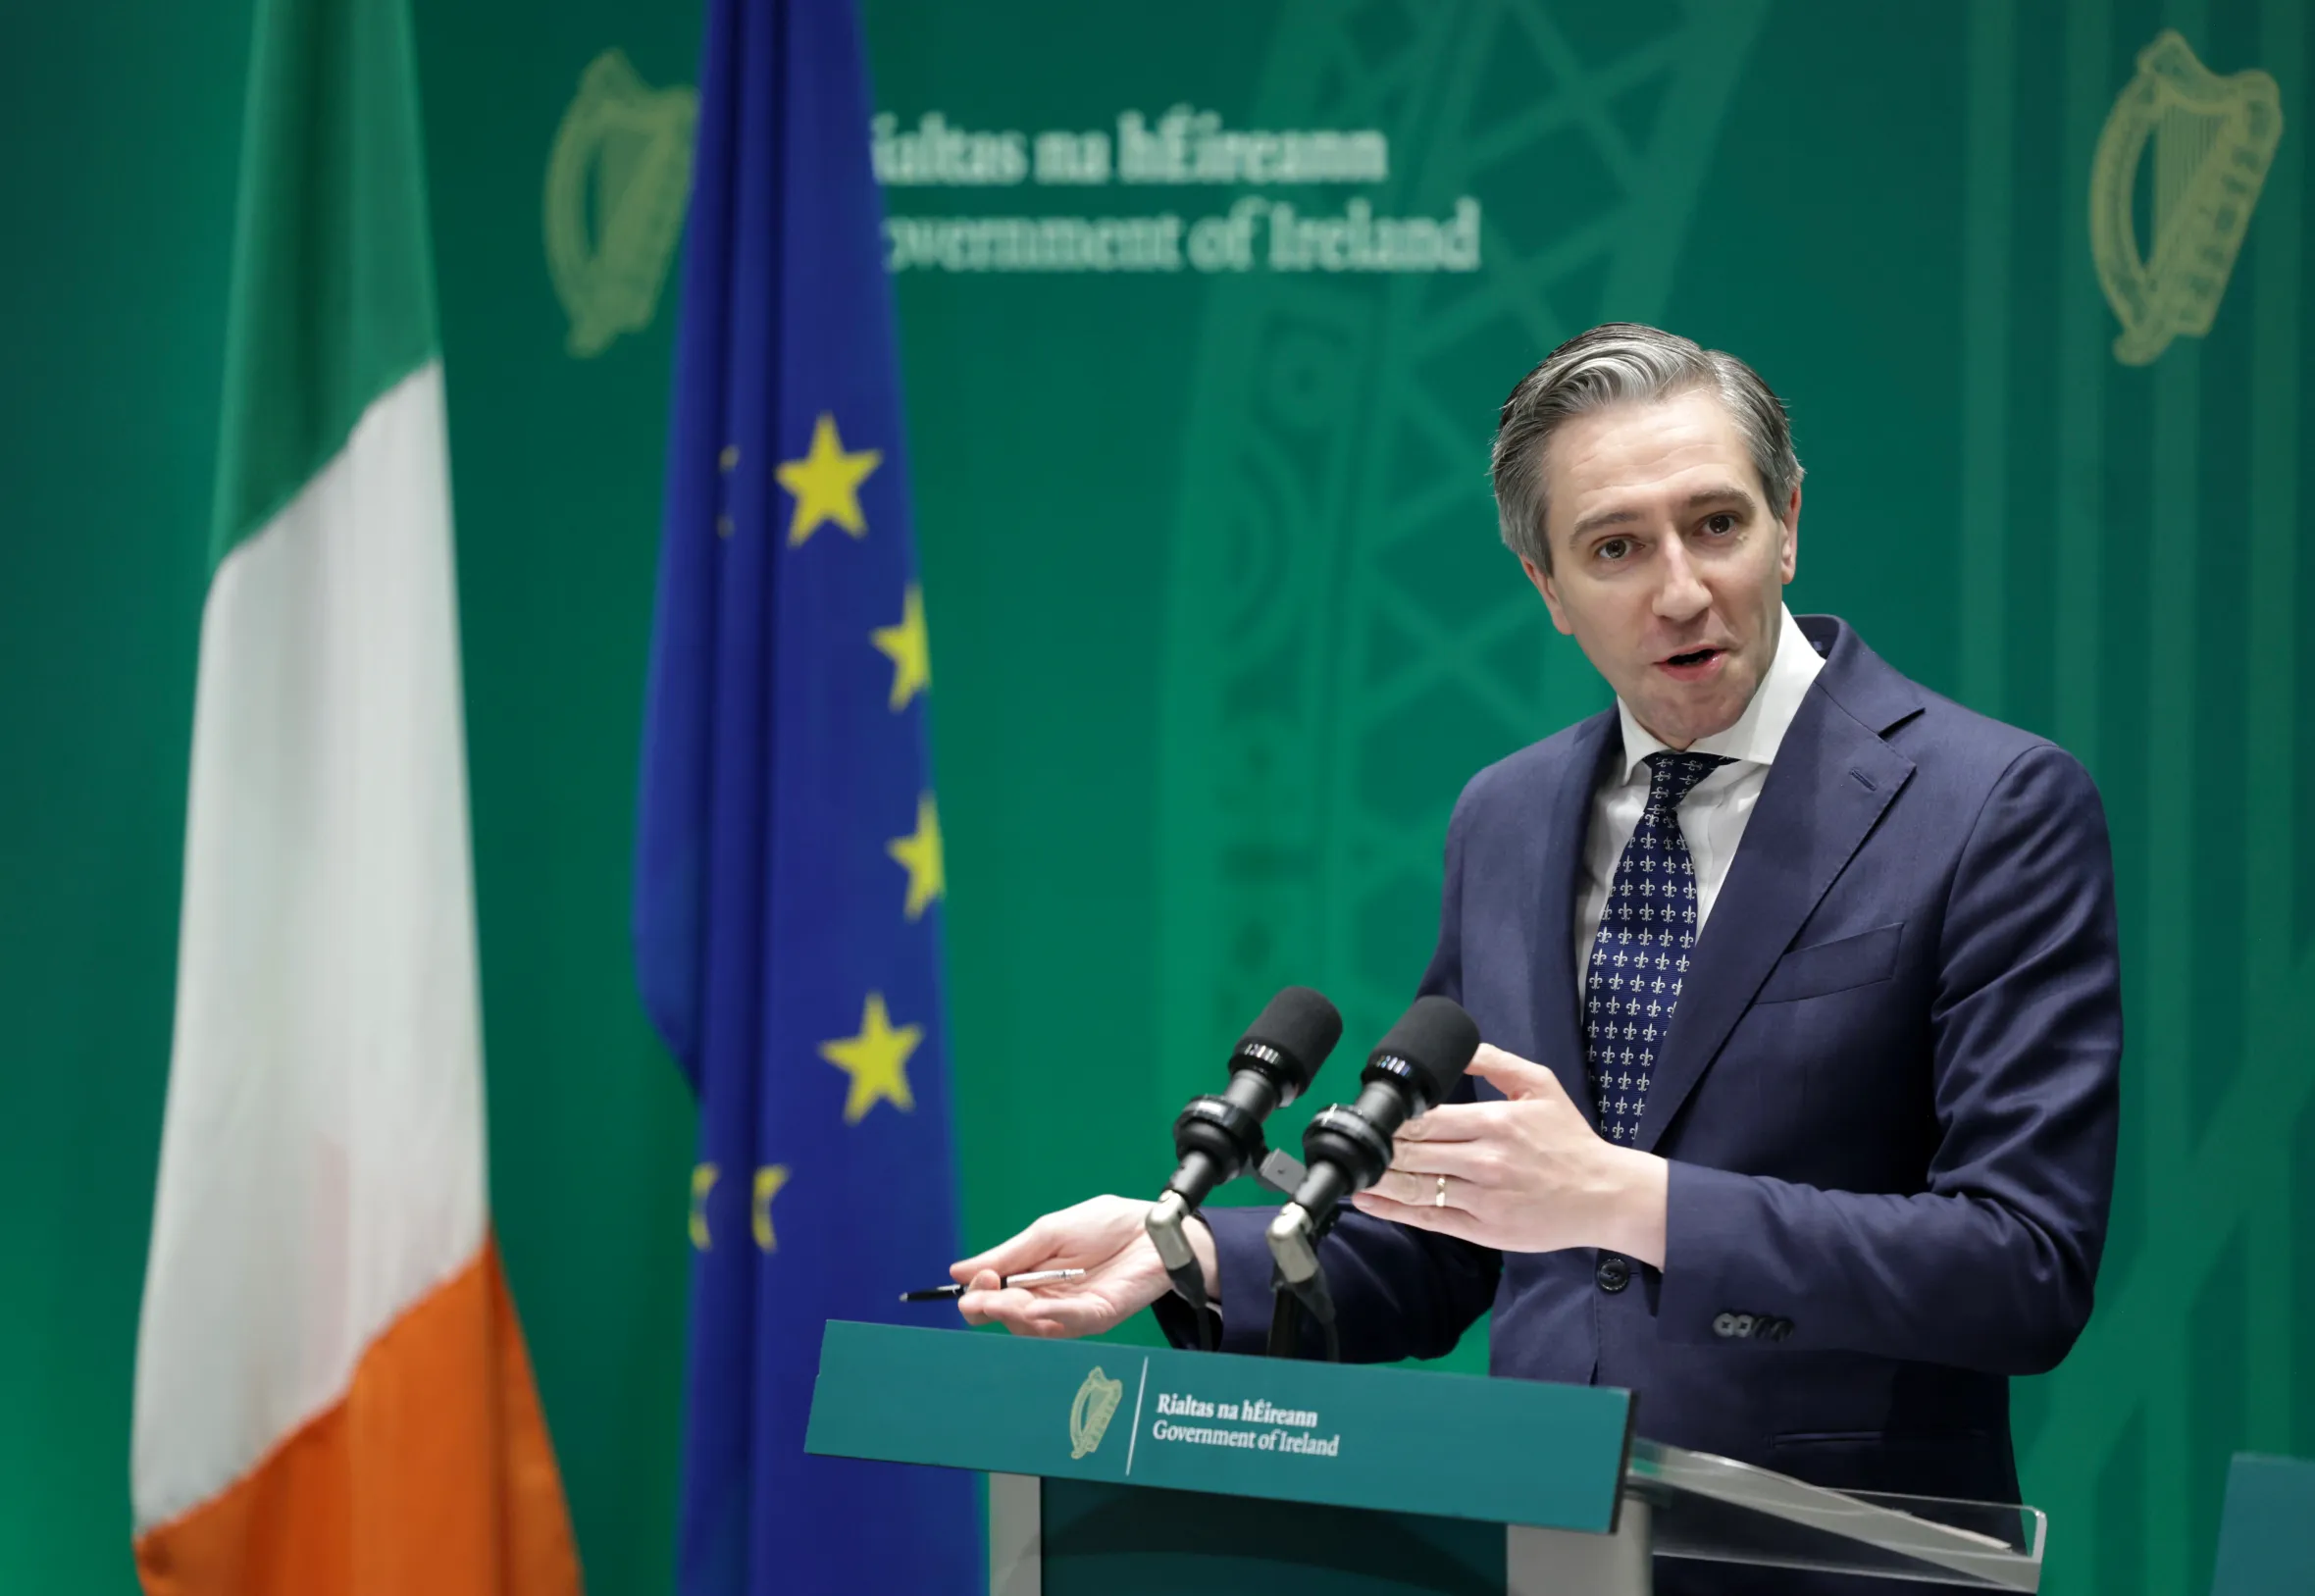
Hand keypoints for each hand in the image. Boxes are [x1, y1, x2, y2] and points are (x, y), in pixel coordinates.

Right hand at [949, 1196, 1215, 1337]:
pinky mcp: (1098, 1317)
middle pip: (1007, 1318)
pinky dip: (1050, 1317)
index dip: (979, 1292)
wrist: (1151, 1226)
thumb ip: (1009, 1255)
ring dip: (1013, 1314)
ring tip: (1002, 1299)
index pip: (993, 1297)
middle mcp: (1047, 1300)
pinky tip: (1034, 1308)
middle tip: (979, 1297)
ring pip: (1032, 1326)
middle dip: (988, 1308)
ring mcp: (1072, 1312)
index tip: (976, 1278)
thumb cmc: (1102, 1225)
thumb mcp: (1047, 1232)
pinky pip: (1069, 1323)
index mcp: (1031, 1278)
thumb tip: (958, 1271)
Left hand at [1349, 1044, 1669, 1264]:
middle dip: (1376, 1145)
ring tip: (1347, 1168)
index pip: (1427, 1118)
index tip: (1368, 1111)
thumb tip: (1458, 1046)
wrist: (1603, 1195)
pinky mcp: (1482, 1230)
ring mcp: (1482, 1199)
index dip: (1392, 1117)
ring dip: (1375, 1178)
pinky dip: (1392, 1210)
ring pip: (1414, 1187)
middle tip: (1348, 1138)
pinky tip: (1367, 1200)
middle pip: (1413, 1152)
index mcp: (1496, 1122)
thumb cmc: (1569, 1139)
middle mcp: (1485, 1161)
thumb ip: (1496, 1061)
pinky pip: (1427, 1219)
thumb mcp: (1540, 1085)